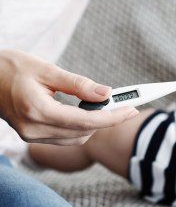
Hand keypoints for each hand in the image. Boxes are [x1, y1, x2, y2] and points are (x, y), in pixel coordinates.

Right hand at [0, 50, 138, 145]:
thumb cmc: (10, 67)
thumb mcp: (46, 69)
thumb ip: (78, 84)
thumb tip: (107, 93)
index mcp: (37, 110)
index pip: (85, 121)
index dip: (113, 117)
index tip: (133, 109)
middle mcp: (33, 129)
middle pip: (83, 133)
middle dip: (107, 120)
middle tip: (126, 104)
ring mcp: (30, 135)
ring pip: (76, 139)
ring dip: (95, 125)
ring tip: (108, 106)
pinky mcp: (31, 136)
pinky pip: (64, 138)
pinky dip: (80, 127)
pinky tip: (87, 112)